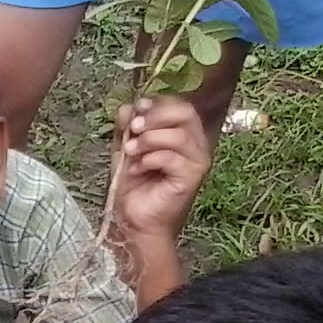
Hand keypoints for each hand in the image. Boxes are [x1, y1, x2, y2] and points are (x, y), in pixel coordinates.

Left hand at [113, 95, 210, 241]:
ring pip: (179, 135)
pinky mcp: (191, 178)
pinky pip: (173, 158)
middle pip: (186, 113)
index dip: (158, 103)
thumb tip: (127, 107)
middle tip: (133, 128)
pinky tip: (137, 170)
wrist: (134, 220)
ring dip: (148, 140)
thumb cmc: (133, 185)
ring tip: (131, 152)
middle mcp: (196, 144)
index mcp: (184, 133)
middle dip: (155, 117)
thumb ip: (126, 126)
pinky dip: (150, 160)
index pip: (180, 105)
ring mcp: (197, 161)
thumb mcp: (125, 148)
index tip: (136, 109)